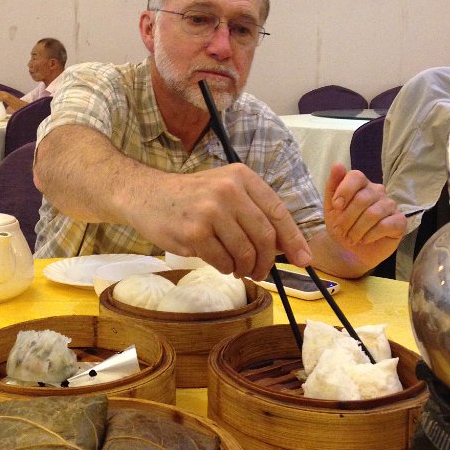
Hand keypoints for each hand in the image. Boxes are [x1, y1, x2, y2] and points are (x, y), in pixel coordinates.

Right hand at [128, 163, 312, 280]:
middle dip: (267, 261)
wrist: (145, 195)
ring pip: (244, 252)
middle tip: (261, 272)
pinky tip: (220, 264)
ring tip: (238, 269)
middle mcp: (229, 190)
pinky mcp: (194, 232)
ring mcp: (211, 211)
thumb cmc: (190, 197)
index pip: (277, 211)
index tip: (304, 258)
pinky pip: (222, 261)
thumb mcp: (225, 190)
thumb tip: (286, 246)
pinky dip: (225, 268)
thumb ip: (254, 211)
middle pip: (264, 236)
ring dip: (245, 267)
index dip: (294, 239)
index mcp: (242, 177)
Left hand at [323, 163, 405, 266]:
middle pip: (363, 198)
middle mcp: (377, 191)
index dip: (344, 190)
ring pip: (374, 213)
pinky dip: (371, 235)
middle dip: (348, 218)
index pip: (356, 176)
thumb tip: (338, 165)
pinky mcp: (399, 222)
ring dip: (357, 229)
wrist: (348, 250)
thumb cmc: (341, 225)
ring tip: (351, 238)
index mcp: (361, 184)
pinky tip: (365, 239)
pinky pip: (386, 225)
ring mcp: (390, 205)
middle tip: (341, 230)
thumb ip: (333, 185)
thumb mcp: (330, 206)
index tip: (336, 206)